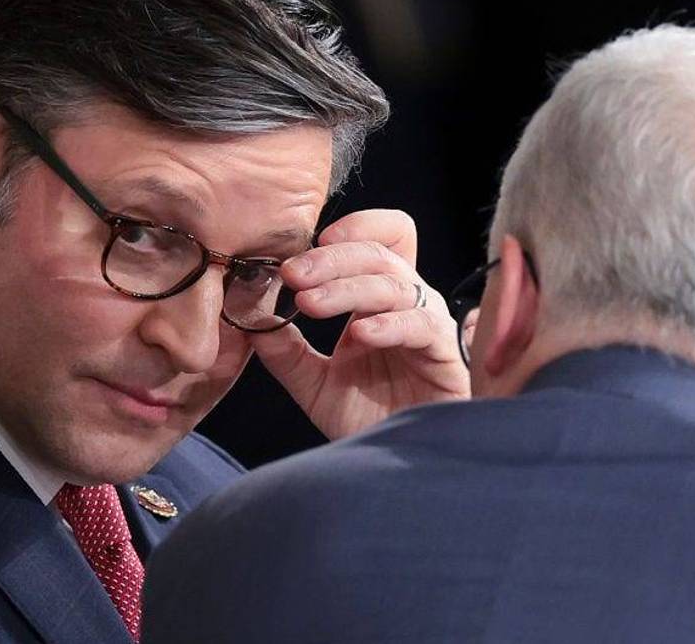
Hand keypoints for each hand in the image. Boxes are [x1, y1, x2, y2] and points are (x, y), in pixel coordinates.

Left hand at [250, 209, 469, 439]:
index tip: (307, 246)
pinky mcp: (445, 355)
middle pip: (380, 253)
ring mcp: (428, 325)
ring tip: (310, 304)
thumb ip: (285, 352)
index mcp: (379, 299)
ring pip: (395, 284)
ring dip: (348, 288)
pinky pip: (422, 325)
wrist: (396, 464)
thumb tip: (250, 320)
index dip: (354, 229)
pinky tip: (361, 334)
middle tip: (293, 275)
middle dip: (332, 258)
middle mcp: (407, 304)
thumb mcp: (313, 383)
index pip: (382, 239)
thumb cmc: (366, 417)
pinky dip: (389, 324)